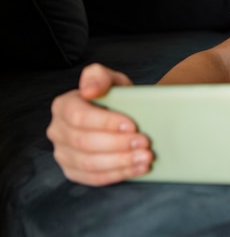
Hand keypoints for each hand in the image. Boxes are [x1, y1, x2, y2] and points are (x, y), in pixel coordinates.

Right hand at [46, 63, 153, 185]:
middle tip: (145, 143)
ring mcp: (63, 154)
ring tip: (146, 157)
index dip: (106, 123)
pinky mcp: (74, 171)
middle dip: (118, 144)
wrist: (121, 115)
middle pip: (85, 143)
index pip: (80, 117)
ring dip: (121, 162)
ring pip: (90, 164)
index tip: (132, 125)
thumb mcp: (111, 80)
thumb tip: (89, 90)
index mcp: (64, 106)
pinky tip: (139, 168)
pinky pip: (94, 178)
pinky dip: (119, 174)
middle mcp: (58, 131)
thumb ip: (99, 76)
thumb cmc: (115, 96)